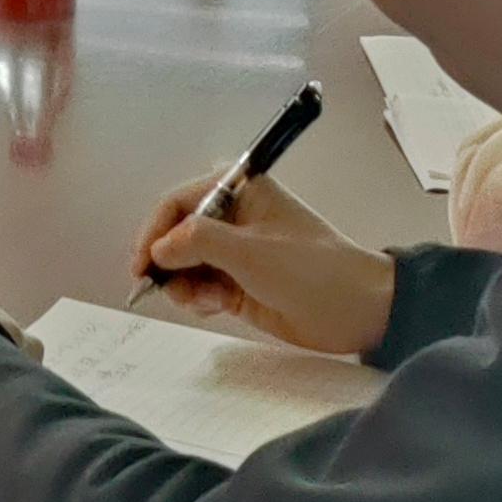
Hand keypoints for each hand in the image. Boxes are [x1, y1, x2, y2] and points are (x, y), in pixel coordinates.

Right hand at [133, 170, 394, 356]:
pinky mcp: (239, 282)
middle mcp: (233, 217)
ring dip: (185, 285)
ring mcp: (236, 251)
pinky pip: (200, 286)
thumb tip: (158, 248)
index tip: (142, 265)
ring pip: (184, 265)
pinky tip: (218, 305)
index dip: (154, 233)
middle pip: (176, 235)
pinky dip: (200, 298)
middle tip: (172, 289)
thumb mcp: (251, 251)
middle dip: (170, 263)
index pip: (177, 203)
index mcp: (239, 191)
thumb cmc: (312, 270)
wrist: (359, 310)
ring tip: (206, 301)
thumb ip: (197, 242)